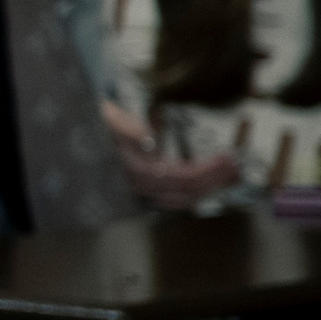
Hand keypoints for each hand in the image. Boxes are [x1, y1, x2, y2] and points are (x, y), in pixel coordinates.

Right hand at [101, 99, 238, 209]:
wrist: (82, 137)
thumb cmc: (98, 125)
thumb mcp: (109, 119)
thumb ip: (126, 127)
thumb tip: (149, 140)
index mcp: (137, 172)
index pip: (183, 177)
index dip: (209, 170)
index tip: (229, 156)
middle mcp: (142, 187)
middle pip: (189, 192)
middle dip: (217, 180)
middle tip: (238, 165)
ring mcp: (144, 192)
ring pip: (185, 200)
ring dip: (210, 189)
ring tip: (230, 175)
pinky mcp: (146, 191)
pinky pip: (177, 199)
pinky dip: (197, 192)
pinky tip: (209, 182)